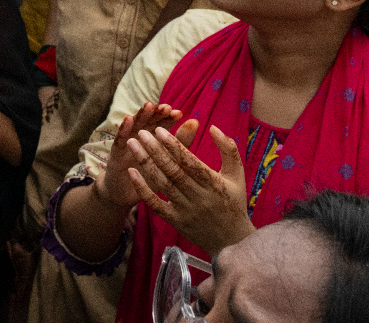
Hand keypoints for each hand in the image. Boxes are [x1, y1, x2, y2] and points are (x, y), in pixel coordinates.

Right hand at [88, 102, 184, 209]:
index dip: (169, 118)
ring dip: (142, 116)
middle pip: (149, 122)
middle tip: (166, 107)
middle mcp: (139, 137)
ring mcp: (127, 143)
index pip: (162, 125)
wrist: (125, 195)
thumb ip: (180, 143)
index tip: (179, 114)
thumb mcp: (167, 162)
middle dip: (157, 114)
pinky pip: (119, 139)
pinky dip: (123, 129)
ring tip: (149, 106)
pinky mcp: (115, 153)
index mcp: (154, 138)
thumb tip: (196, 121)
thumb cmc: (149, 177)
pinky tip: (128, 119)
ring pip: (135, 127)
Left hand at [126, 123, 254, 255]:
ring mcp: (186, 211)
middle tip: (141, 132)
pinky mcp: (176, 222)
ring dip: (146, 163)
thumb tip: (213, 127)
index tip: (159, 129)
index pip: (190, 162)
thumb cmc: (235, 201)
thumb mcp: (237, 174)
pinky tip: (131, 172)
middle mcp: (199, 197)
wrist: (233, 240)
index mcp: (214, 183)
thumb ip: (228, 148)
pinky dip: (143, 189)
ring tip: (132, 144)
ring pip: (163, 184)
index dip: (174, 145)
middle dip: (155, 150)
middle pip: (173, 171)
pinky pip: (156, 205)